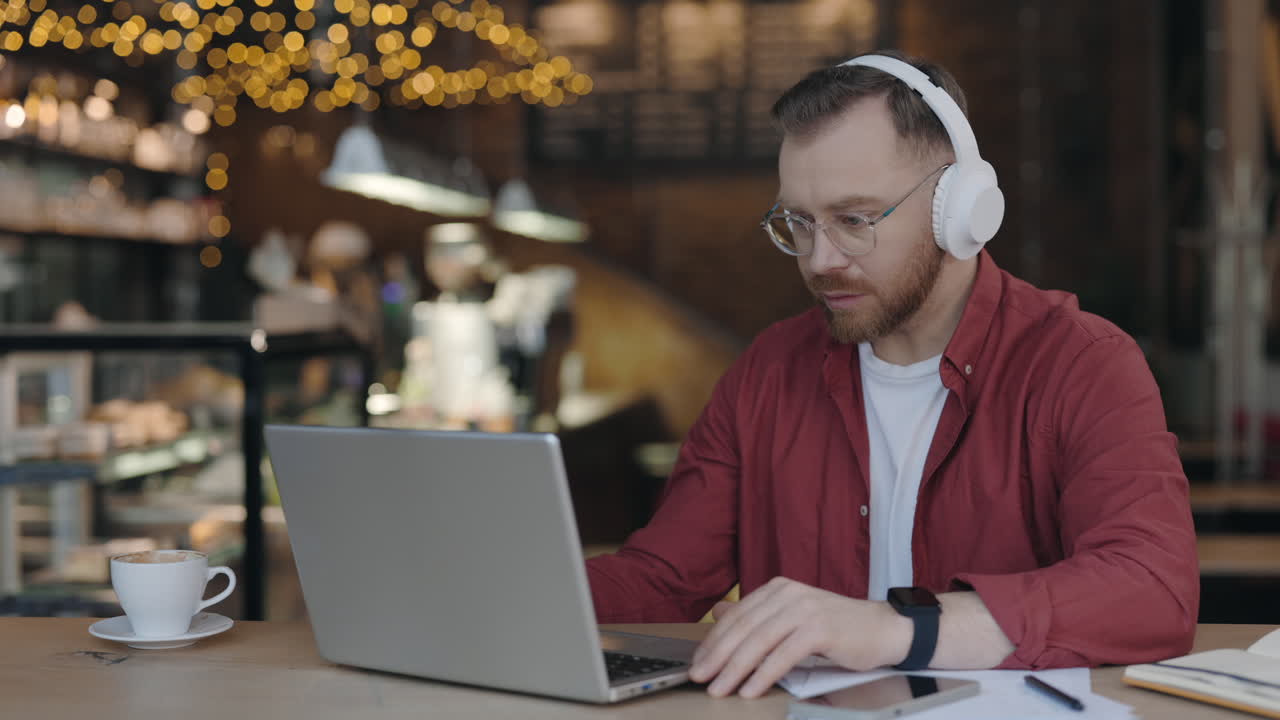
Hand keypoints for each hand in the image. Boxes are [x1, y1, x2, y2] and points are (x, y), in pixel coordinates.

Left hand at [688, 577, 911, 698]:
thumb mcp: (791, 618)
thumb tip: (719, 613)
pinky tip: (750, 689)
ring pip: (759, 641)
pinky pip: (783, 654)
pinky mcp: (820, 628)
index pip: (736, 616)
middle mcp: (788, 593)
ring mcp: (804, 608)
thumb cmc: (837, 629)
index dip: (713, 641)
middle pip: (743, 628)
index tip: (697, 664)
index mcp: (777, 589)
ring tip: (719, 689)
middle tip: (699, 678)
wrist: (884, 629)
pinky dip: (764, 674)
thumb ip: (757, 616)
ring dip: (735, 669)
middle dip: (717, 656)